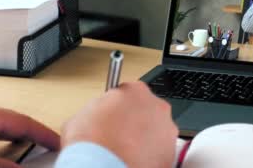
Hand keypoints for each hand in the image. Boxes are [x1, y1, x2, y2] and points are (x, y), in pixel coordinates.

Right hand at [62, 81, 177, 167]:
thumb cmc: (92, 144)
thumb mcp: (80, 116)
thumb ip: (95, 108)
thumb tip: (94, 116)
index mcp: (135, 90)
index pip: (127, 93)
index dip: (117, 107)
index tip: (112, 117)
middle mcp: (157, 106)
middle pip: (145, 110)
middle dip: (134, 121)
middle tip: (118, 136)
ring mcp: (167, 130)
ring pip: (156, 130)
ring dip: (144, 138)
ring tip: (125, 151)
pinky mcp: (172, 152)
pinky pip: (160, 151)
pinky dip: (150, 156)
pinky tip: (134, 161)